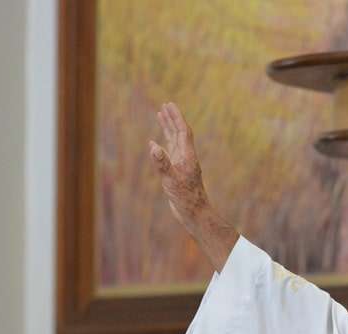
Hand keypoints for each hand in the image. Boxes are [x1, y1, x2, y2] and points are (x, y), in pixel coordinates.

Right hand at [149, 102, 210, 234]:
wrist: (194, 213)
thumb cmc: (185, 198)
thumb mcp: (171, 180)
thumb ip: (162, 163)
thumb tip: (153, 146)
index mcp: (187, 156)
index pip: (182, 132)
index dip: (176, 117)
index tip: (169, 105)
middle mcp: (186, 158)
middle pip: (179, 133)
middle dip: (172, 119)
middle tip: (165, 106)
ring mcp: (182, 164)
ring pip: (175, 142)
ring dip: (168, 129)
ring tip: (161, 116)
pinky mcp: (177, 172)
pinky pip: (170, 154)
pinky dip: (162, 145)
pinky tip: (155, 144)